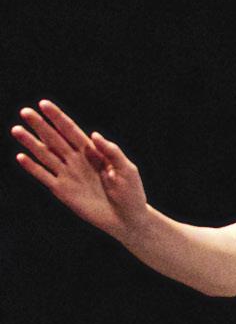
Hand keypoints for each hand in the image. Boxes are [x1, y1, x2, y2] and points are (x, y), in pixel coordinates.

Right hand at [15, 101, 152, 241]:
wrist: (127, 219)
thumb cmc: (131, 192)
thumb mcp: (127, 169)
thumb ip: (112, 152)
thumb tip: (94, 135)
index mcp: (92, 152)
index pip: (71, 131)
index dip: (58, 117)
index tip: (44, 104)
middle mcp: (76, 160)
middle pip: (54, 139)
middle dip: (40, 125)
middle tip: (25, 112)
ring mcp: (68, 175)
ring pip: (45, 155)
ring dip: (31, 143)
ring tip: (16, 129)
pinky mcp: (62, 191)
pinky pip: (44, 176)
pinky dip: (32, 167)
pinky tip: (21, 157)